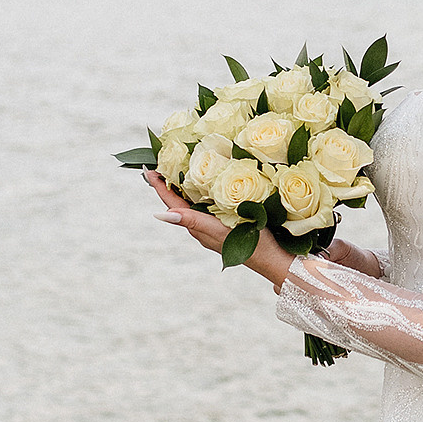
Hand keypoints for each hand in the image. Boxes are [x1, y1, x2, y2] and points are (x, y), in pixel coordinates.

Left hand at [144, 171, 292, 287]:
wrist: (274, 259)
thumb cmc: (250, 244)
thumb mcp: (218, 229)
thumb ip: (191, 220)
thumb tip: (160, 214)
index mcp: (197, 225)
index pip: (172, 203)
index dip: (160, 186)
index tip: (148, 169)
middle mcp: (202, 225)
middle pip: (180, 201)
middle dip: (171, 183)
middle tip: (163, 163)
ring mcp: (215, 225)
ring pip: (195, 203)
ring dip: (186, 186)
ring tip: (181, 168)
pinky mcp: (227, 223)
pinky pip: (209, 205)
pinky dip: (203, 192)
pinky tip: (209, 184)